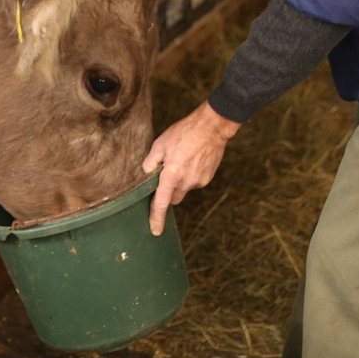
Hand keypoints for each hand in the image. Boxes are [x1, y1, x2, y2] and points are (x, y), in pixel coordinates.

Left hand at [140, 101, 241, 235]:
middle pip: (173, 198)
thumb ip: (151, 162)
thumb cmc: (184, 133)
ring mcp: (199, 181)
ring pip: (184, 188)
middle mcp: (186, 182)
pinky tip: (192, 159)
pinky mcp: (207, 178)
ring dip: (180, 180)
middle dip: (168, 191)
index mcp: (171, 175)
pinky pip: (195, 182)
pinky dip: (191, 175)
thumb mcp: (160, 144)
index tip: (155, 230)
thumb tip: (147, 173)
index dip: (156, 217)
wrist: (212, 127)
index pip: (161, 203)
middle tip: (166, 174)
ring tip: (182, 159)